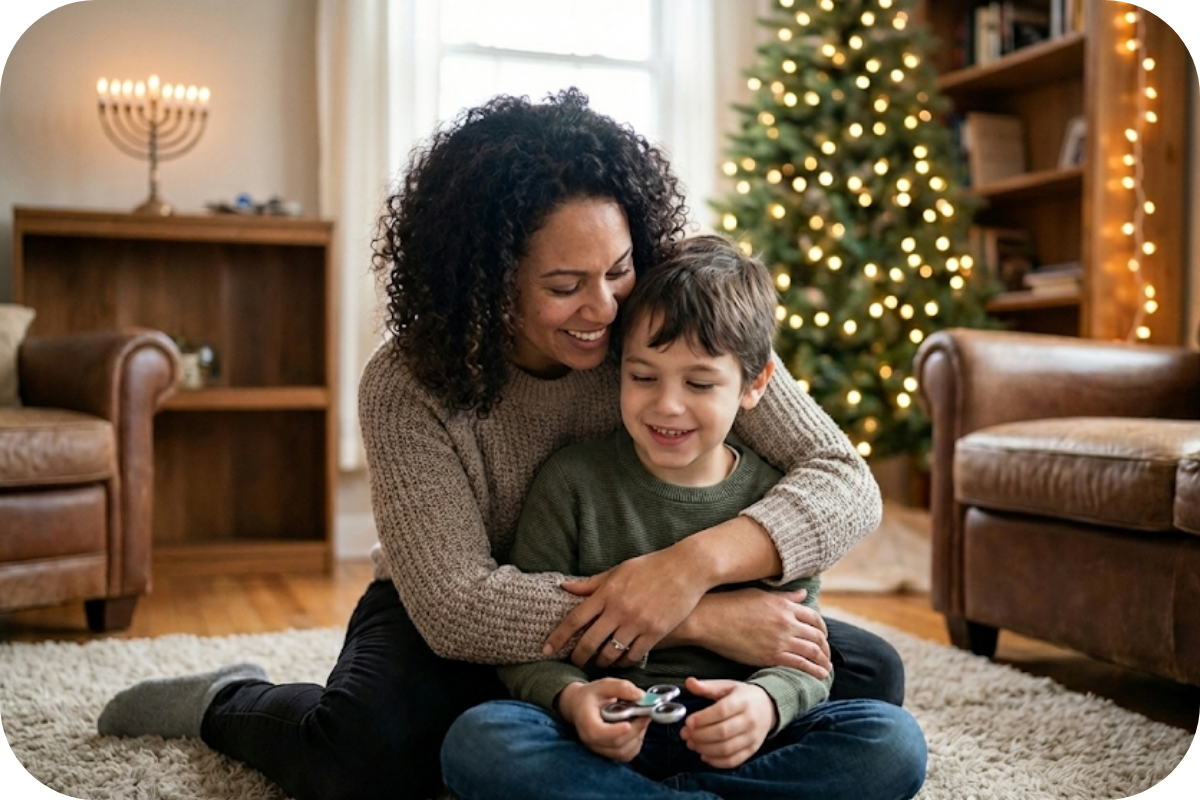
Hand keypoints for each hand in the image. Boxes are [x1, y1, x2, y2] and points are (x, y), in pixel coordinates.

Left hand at [544, 547, 709, 667]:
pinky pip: (634, 656)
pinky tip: (622, 661)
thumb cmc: (651, 566)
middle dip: (578, 657)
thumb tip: (565, 587)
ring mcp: (637, 623)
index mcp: (606, 592)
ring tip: (598, 662)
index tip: (546, 649)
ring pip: (610, 653)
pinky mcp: (655, 632)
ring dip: (601, 662)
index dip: (558, 637)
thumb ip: (592, 584)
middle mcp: (619, 610)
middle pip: (589, 642)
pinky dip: (624, 662)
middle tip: (574, 662)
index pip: (574, 619)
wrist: (687, 568)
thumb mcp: (618, 570)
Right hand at [557, 679, 649, 761]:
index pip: (598, 733)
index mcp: (586, 721)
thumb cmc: (591, 695)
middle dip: (635, 730)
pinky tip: (637, 730)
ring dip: (637, 737)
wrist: (579, 706)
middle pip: (616, 743)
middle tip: (646, 715)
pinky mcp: (607, 752)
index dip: (615, 731)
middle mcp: (590, 740)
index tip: (629, 723)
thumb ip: (621, 688)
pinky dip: (635, 744)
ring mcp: (598, 748)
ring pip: (623, 752)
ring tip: (642, 721)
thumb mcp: (604, 685)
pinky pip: (625, 755)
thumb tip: (641, 696)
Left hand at [680, 677, 774, 768]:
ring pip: (726, 749)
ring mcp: (752, 737)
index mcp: (743, 701)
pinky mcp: (752, 750)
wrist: (768, 707)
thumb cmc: (743, 696)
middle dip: (700, 735)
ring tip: (691, 743)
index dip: (703, 718)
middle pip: (723, 732)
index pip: (722, 711)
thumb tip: (689, 683)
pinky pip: (733, 760)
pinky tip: (704, 755)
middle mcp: (750, 720)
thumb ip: (707, 686)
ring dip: (705, 749)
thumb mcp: (727, 686)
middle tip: (685, 734)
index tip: (688, 722)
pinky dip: (716, 761)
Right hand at [691, 588, 830, 678]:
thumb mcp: (761, 595)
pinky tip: (819, 675)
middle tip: (826, 655)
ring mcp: (780, 639)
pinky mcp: (771, 656)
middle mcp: (787, 622)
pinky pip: (799, 664)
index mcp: (785, 606)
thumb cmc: (731, 604)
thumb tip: (803, 594)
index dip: (822, 628)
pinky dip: (813, 670)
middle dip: (825, 647)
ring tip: (826, 668)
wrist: (711, 618)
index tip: (823, 636)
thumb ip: (785, 598)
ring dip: (823, 661)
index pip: (815, 618)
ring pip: (812, 651)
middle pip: (817, 636)